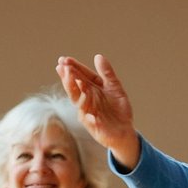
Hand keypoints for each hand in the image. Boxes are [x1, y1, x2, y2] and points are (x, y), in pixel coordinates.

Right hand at [55, 53, 140, 169]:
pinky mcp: (95, 127)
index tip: (64, 59)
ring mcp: (89, 114)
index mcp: (90, 91)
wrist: (124, 131)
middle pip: (75, 88)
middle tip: (63, 66)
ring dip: (78, 93)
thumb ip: (107, 74)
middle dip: (69, 77)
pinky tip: (91, 114)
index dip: (73, 69)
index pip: (79, 78)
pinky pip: (92, 122)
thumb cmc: (117, 110)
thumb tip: (98, 56)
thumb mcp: (114, 88)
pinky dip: (91, 118)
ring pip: (80, 103)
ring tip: (76, 81)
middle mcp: (86, 101)